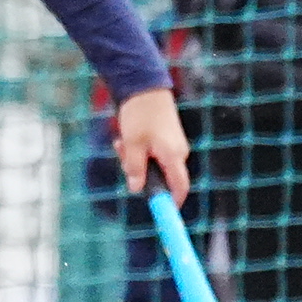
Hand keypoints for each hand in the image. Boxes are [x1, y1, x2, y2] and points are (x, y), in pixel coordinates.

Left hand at [116, 86, 190, 203]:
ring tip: (122, 142)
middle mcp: (177, 153)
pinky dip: (136, 151)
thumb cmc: (140, 115)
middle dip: (140, 174)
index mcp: (173, 156)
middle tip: (123, 158)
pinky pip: (150, 155)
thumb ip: (135, 168)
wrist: (144, 87)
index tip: (162, 213)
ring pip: (152, 165)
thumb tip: (136, 189)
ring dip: (134, 160)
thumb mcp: (132, 144)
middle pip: (161, 178)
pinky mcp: (164, 141)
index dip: (172, 202)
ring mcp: (171, 146)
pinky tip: (125, 139)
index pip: (179, 187)